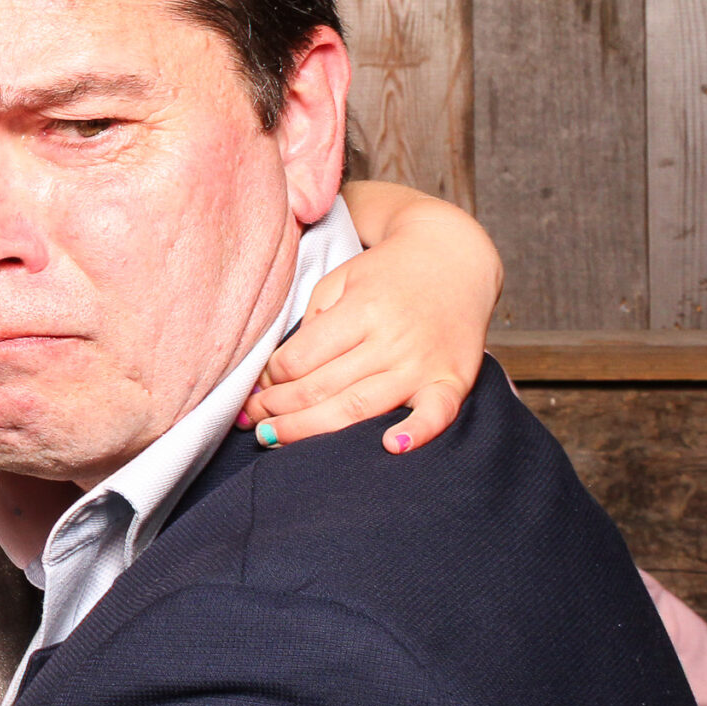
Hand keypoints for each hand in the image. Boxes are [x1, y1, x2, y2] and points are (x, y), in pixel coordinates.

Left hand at [244, 219, 497, 453]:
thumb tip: (284, 370)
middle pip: (323, 387)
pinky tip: (390, 447)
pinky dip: (417, 433)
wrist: (454, 258)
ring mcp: (424, 363)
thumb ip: (314, 321)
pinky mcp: (454, 380)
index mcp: (361, 310)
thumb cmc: (387, 272)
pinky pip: (438, 413)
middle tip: (252, 421)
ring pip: (361, 408)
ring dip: (311, 429)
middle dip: (278, 409)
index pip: (301, 358)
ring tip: (275, 438)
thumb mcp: (340, 281)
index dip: (270, 378)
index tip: (257, 387)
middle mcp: (392, 339)